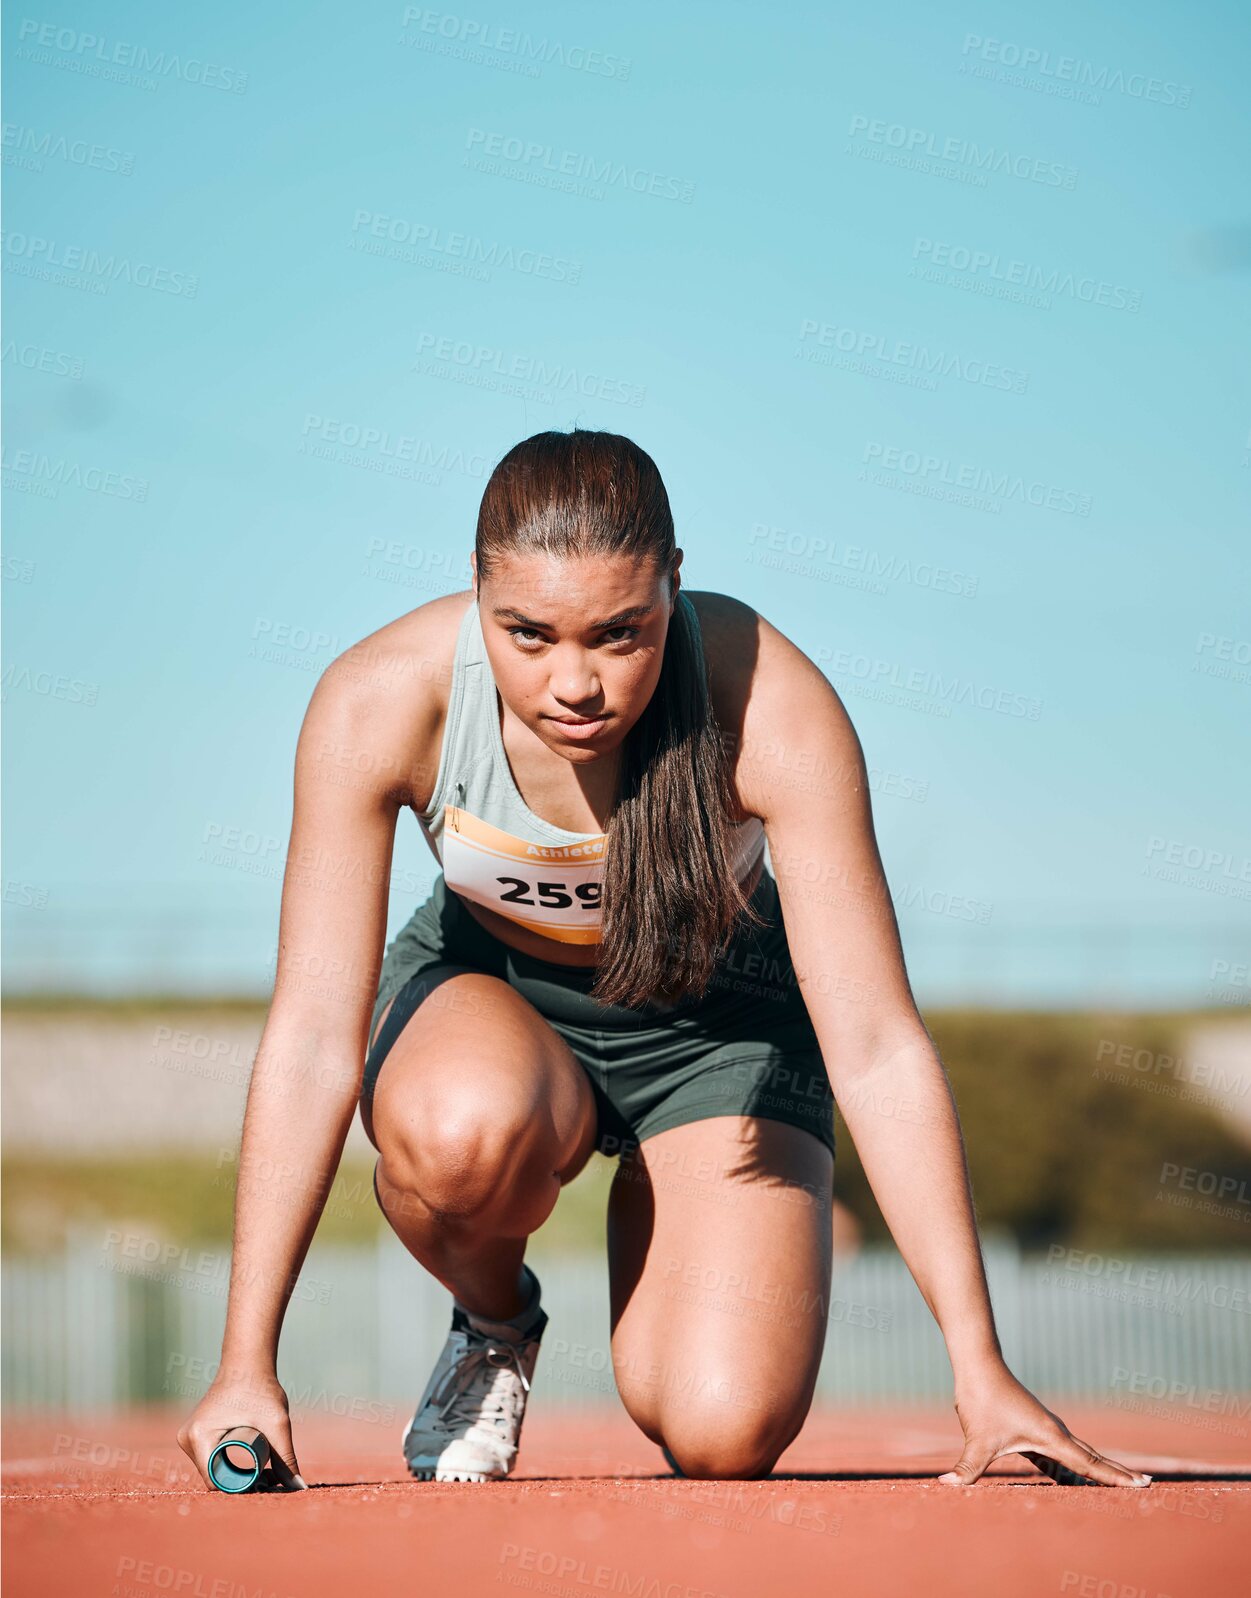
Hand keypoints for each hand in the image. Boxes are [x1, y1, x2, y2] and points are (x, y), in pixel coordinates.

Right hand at [176, 1367, 306, 1491]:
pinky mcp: (196, 1433)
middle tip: (270, 1478)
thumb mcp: (276, 1424)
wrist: (247, 1362)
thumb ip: (286, 1457)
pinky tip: (249, 1464)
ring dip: (234, 1474)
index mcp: (199, 1438)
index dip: (240, 1489)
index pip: (215, 1481)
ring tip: (264, 1470)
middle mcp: (187, 1439)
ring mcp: (189, 1436)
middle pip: (214, 1476)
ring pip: (212, 1469)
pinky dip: (228, 1464)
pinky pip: (211, 1458)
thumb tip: (298, 1487)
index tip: (265, 1485)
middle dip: (240, 1482)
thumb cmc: (260, 1387)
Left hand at [939, 1363, 1150, 1487]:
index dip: (1114, 1477)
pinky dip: (1074, 1464)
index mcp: (1050, 1437)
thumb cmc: (981, 1399)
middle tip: (1146, 1484)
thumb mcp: (977, 1439)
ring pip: (1078, 1452)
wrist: (978, 1364)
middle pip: (1092, 1457)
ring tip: (1119, 1481)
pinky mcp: (1033, 1426)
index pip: (1089, 1465)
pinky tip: (1072, 1476)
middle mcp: (1054, 1431)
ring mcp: (1045, 1427)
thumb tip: (947, 1486)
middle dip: (1116, 1472)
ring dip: (1098, 1467)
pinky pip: (1060, 1451)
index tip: (1143, 1484)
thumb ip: (967, 1468)